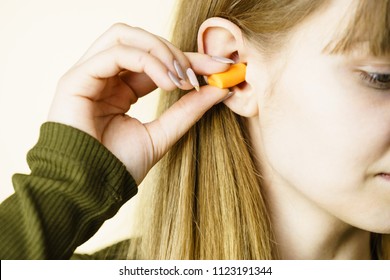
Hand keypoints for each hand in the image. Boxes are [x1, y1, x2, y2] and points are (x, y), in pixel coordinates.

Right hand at [48, 23, 229, 183]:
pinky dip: (148, 61)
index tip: (220, 67)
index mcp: (121, 90)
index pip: (156, 62)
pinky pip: (116, 53)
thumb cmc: (119, 167)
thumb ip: (188, 110)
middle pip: (141, 42)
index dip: (189, 60)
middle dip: (176, 52)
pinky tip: (168, 83)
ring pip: (126, 37)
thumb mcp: (163, 134)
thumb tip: (221, 88)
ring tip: (182, 79)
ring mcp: (89, 75)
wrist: (90, 190)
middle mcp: (105, 78)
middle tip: (200, 74)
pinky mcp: (76, 78)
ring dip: (162, 51)